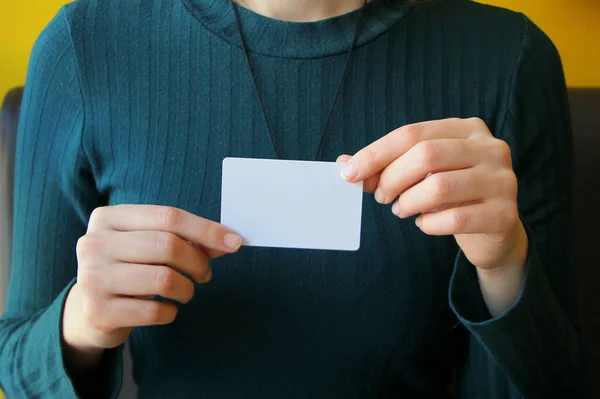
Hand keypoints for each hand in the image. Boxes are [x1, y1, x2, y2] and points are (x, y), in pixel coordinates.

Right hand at [63, 205, 241, 368]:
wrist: (91, 310)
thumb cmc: (130, 269)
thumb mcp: (151, 246)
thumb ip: (187, 239)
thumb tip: (229, 241)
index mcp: (108, 217)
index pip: (169, 216)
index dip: (207, 229)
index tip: (234, 242)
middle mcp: (94, 243)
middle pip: (168, 245)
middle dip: (198, 262)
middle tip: (205, 274)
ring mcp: (92, 278)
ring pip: (164, 279)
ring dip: (187, 289)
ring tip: (186, 292)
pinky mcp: (98, 311)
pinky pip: (154, 310)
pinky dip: (171, 311)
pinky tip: (167, 309)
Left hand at [337, 118, 527, 271]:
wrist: (494, 230)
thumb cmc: (451, 195)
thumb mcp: (422, 174)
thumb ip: (387, 167)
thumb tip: (345, 166)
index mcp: (467, 129)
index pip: (412, 133)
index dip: (376, 153)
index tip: (350, 173)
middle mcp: (490, 148)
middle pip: (426, 154)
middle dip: (392, 178)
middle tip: (382, 196)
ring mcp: (502, 180)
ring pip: (439, 187)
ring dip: (408, 202)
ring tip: (401, 210)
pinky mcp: (504, 214)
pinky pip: (454, 219)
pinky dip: (429, 224)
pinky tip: (425, 223)